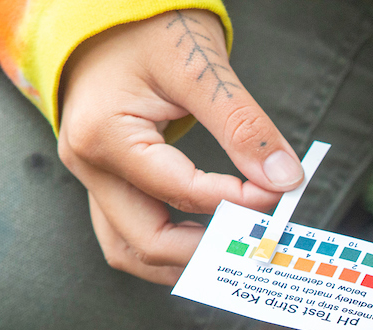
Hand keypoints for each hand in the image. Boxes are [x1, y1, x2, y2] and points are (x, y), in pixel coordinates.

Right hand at [58, 10, 302, 284]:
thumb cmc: (146, 28)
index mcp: (104, 136)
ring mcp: (92, 176)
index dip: (237, 203)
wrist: (103, 9)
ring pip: (130, 249)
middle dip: (208, 251)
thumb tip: (285, 180)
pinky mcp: (105, 179)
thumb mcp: (200, 68)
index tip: (280, 195)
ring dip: (183, 262)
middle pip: (146, 242)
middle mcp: (88, 165)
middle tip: (259, 243)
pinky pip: (130, 232)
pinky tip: (209, 239)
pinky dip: (169, 246)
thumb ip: (244, 126)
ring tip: (235, 251)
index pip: (181, 193)